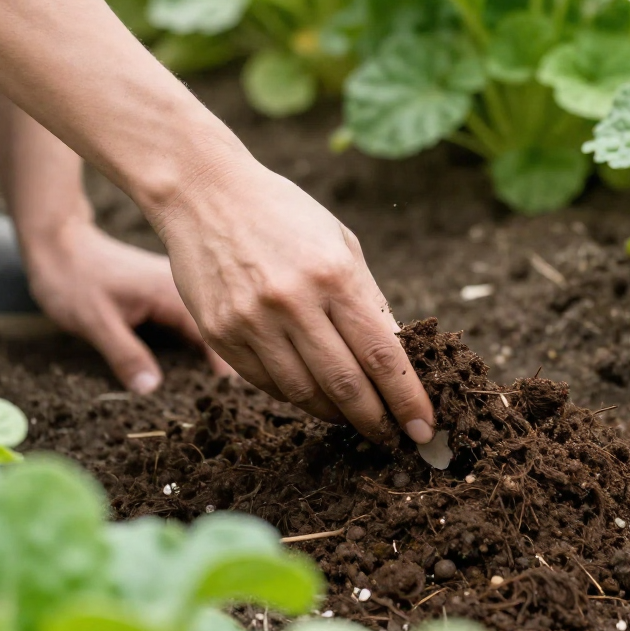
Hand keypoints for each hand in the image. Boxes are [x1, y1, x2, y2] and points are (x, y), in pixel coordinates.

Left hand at [23, 218, 233, 392]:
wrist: (60, 244)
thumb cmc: (73, 280)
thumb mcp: (95, 322)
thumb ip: (125, 355)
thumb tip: (151, 389)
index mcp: (171, 291)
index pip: (212, 332)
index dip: (227, 364)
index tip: (232, 395)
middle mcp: (182, 287)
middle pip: (217, 327)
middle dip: (228, 359)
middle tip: (229, 398)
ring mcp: (177, 288)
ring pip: (208, 324)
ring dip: (214, 351)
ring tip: (219, 389)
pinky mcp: (167, 293)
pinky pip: (192, 320)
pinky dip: (197, 342)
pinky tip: (195, 365)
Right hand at [152, 154, 434, 443]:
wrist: (205, 192)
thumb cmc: (284, 213)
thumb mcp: (340, 242)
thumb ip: (369, 299)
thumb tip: (397, 356)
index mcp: (333, 274)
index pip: (382, 354)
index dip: (407, 397)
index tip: (424, 427)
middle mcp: (293, 302)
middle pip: (346, 385)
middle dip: (377, 420)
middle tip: (395, 438)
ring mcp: (252, 321)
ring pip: (304, 393)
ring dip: (337, 414)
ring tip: (355, 417)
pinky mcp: (220, 333)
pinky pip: (267, 383)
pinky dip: (297, 396)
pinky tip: (314, 394)